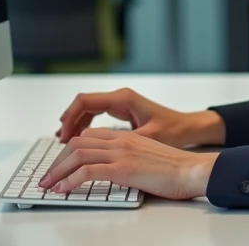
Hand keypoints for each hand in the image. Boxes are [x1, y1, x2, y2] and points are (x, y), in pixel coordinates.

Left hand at [40, 128, 217, 199]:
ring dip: (57, 171)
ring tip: (48, 185)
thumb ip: (129, 159)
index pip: (88, 136)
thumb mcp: (148, 158)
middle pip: (78, 143)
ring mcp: (121, 152)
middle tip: (47, 177)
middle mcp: (121, 140)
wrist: (193, 170)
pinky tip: (63, 190)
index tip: (59, 165)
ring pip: (77, 154)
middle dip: (57, 161)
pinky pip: (87, 171)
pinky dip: (70, 180)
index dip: (69, 150)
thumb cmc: (175, 169)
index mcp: (126, 137)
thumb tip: (112, 171)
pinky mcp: (124, 168)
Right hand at [57, 87, 224, 147]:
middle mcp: (120, 98)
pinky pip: (97, 115)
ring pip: (88, 109)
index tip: (62, 136)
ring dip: (76, 124)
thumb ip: (121, 141)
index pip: (85, 101)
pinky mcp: (123, 111)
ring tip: (64, 142)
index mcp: (123, 99)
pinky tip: (80, 140)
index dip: (70, 118)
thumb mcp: (146, 137)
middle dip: (69, 121)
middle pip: (83, 104)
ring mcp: (121, 103)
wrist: (190, 128)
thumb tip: (98, 151)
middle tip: (59, 142)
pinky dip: (86, 126)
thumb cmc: (173, 131)